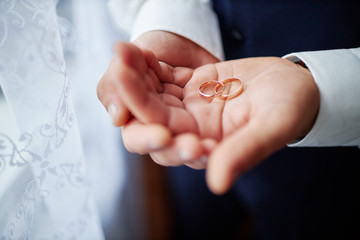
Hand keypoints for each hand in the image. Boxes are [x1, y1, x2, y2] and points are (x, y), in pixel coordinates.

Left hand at [97, 42, 319, 194]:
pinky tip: (136, 50)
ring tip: (122, 52)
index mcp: (208, 149)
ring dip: (134, 75)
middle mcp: (191, 131)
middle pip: (151, 121)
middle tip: (119, 72)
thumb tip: (217, 183)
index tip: (139, 106)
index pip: (171, 146)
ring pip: (151, 96)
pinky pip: (162, 77)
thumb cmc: (291, 107)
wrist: (293, 82)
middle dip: (133, 97)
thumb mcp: (273, 126)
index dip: (154, 132)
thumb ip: (245, 151)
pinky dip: (148, 65)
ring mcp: (188, 107)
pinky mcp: (189, 86)